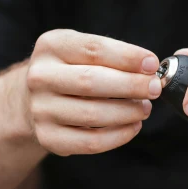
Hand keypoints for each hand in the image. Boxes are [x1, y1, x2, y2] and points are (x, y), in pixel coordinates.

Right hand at [26, 29, 160, 155]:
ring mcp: (41, 109)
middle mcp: (40, 77)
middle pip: (91, 81)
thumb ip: (113, 56)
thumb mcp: (83, 52)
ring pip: (93, 115)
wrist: (33, 100)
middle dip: (131, 85)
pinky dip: (119, 136)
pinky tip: (133, 126)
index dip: (127, 56)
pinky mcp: (48, 137)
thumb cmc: (71, 71)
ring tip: (145, 108)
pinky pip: (91, 142)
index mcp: (51, 46)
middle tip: (155, 88)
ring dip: (127, 112)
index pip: (94, 49)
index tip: (153, 64)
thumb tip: (150, 69)